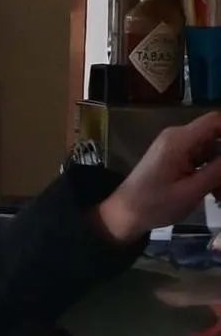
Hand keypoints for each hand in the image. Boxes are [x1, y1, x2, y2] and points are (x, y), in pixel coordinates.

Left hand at [100, 110, 220, 243]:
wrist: (123, 215)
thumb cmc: (154, 204)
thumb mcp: (191, 190)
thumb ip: (219, 170)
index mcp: (179, 140)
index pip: (216, 120)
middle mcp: (179, 138)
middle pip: (218, 136)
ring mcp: (177, 148)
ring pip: (214, 151)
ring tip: (219, 195)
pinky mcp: (177, 158)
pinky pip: (204, 160)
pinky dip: (213, 174)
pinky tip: (215, 195)